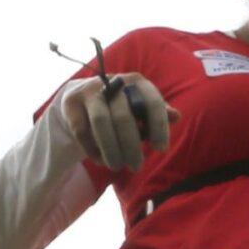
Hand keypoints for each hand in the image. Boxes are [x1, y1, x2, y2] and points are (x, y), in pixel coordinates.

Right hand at [60, 74, 176, 170]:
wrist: (83, 96)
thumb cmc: (121, 106)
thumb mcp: (141, 108)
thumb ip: (158, 113)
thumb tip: (176, 116)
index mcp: (137, 82)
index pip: (152, 102)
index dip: (158, 127)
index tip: (160, 149)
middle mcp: (114, 82)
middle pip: (124, 117)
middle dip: (131, 147)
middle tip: (136, 167)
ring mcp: (90, 91)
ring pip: (101, 123)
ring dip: (111, 150)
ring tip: (117, 166)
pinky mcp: (72, 103)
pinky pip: (82, 131)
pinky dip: (93, 149)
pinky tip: (101, 160)